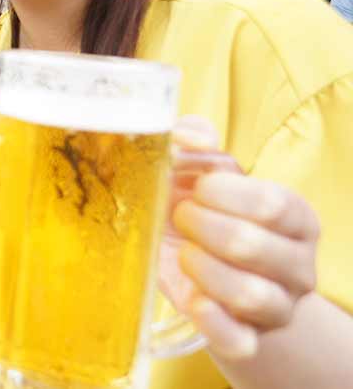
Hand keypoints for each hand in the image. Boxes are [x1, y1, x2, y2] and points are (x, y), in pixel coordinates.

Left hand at [159, 116, 320, 359]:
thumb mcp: (202, 174)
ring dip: (203, 269)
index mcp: (294, 216)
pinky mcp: (249, 339)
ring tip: (182, 254)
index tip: (196, 188)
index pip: (272, 203)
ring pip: (250, 295)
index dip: (224, 194)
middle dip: (203, 227)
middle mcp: (296, 264)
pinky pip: (240, 341)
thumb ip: (194, 141)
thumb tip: (189, 136)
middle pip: (253, 246)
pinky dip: (213, 323)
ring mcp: (277, 306)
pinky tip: (194, 301)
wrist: (207, 278)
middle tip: (180, 218)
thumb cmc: (204, 215)